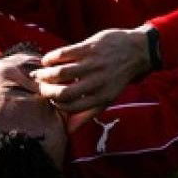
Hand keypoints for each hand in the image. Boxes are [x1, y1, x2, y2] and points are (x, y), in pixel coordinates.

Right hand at [32, 26, 151, 112]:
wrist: (137, 51)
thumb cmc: (118, 77)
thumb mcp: (108, 98)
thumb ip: (88, 113)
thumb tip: (69, 130)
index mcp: (101, 97)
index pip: (70, 107)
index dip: (56, 104)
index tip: (50, 98)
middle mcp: (97, 82)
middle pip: (63, 92)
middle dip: (46, 91)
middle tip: (40, 86)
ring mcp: (93, 63)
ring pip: (60, 72)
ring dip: (45, 74)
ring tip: (39, 74)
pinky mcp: (90, 47)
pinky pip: (63, 53)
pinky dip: (50, 58)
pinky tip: (47, 60)